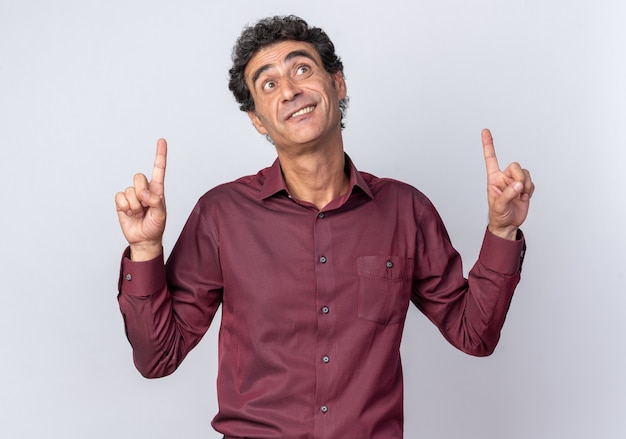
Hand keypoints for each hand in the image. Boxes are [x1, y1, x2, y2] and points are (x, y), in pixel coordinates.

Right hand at [115, 139, 167, 259]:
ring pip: (129, 190)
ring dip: (135, 204)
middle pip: (139, 176)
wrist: (143, 239)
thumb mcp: (161, 214)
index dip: (160, 155)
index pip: (159, 169)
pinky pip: (120, 197)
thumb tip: (144, 193)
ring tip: (139, 213)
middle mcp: (144, 189)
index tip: (162, 140)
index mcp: (157, 189)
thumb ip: (156, 201)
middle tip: (146, 205)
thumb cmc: (155, 226)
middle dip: (142, 192)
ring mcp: (132, 195)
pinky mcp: (122, 202)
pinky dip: (125, 206)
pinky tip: (130, 213)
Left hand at [482, 129, 533, 239]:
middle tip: (517, 191)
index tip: (485, 130)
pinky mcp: (525, 187)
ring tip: (520, 197)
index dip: (488, 144)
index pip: (490, 158)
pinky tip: (523, 198)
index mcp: (493, 178)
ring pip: (525, 173)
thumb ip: (507, 194)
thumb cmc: (498, 215)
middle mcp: (504, 177)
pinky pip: (532, 182)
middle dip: (519, 178)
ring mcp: (515, 181)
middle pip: (515, 166)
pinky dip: (530, 190)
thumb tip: (518, 184)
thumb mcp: (499, 206)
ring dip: (526, 186)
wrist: (508, 224)